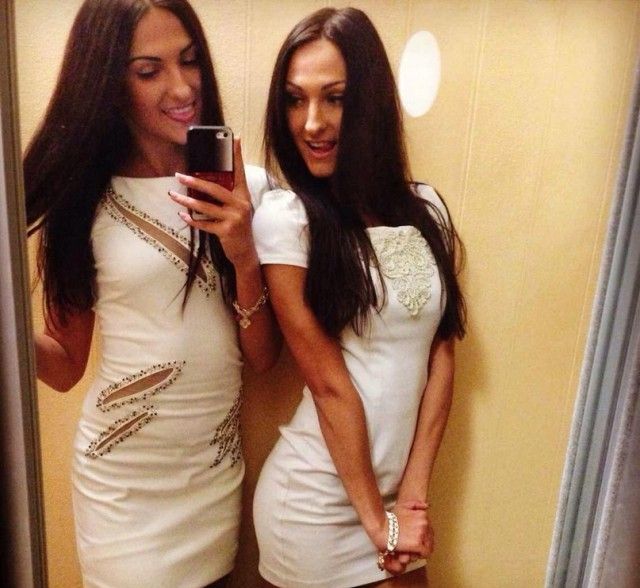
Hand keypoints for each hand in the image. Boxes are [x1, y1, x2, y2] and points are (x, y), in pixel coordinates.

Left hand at [169, 138, 257, 267]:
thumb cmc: (238, 227)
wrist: (246, 252)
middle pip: (215, 189)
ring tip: (173, 195)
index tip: (234, 138)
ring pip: (205, 207)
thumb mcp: (237, 209)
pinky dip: (192, 220)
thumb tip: (204, 182)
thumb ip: (226, 196)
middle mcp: (240, 205)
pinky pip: (204, 224)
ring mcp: (234, 218)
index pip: (239, 172)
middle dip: (195, 181)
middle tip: (179, 175)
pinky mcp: (226, 231)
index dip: (236, 155)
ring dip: (187, 201)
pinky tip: (182, 215)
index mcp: (243, 196)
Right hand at [378, 500, 433, 575]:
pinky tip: (412, 552)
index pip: (430, 528)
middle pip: (431, 537)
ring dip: (422, 548)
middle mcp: (425, 523)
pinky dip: (420, 554)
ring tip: (411, 549)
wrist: (381, 527)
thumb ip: (417, 504)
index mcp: (423, 515)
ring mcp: (422, 533)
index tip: (416, 538)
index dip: (424, 535)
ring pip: (429, 545)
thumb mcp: (403, 505)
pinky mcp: (418, 544)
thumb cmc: (390, 518)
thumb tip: (428, 506)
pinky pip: (425, 552)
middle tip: (413, 545)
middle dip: (423, 542)